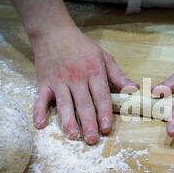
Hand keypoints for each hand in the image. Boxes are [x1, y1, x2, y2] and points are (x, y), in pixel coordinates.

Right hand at [32, 27, 137, 144]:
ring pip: (64, 104)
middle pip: (83, 104)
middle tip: (92, 140)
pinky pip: (40, 98)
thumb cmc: (82, 46)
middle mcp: (76, 79)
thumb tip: (134, 89)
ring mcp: (59, 81)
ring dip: (68, 120)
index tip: (106, 128)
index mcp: (94, 73)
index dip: (104, 112)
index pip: (100, 96)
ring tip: (73, 136)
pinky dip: (38, 111)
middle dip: (88, 122)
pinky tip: (39, 124)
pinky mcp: (44, 82)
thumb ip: (118, 75)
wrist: (54, 32)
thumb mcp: (104, 57)